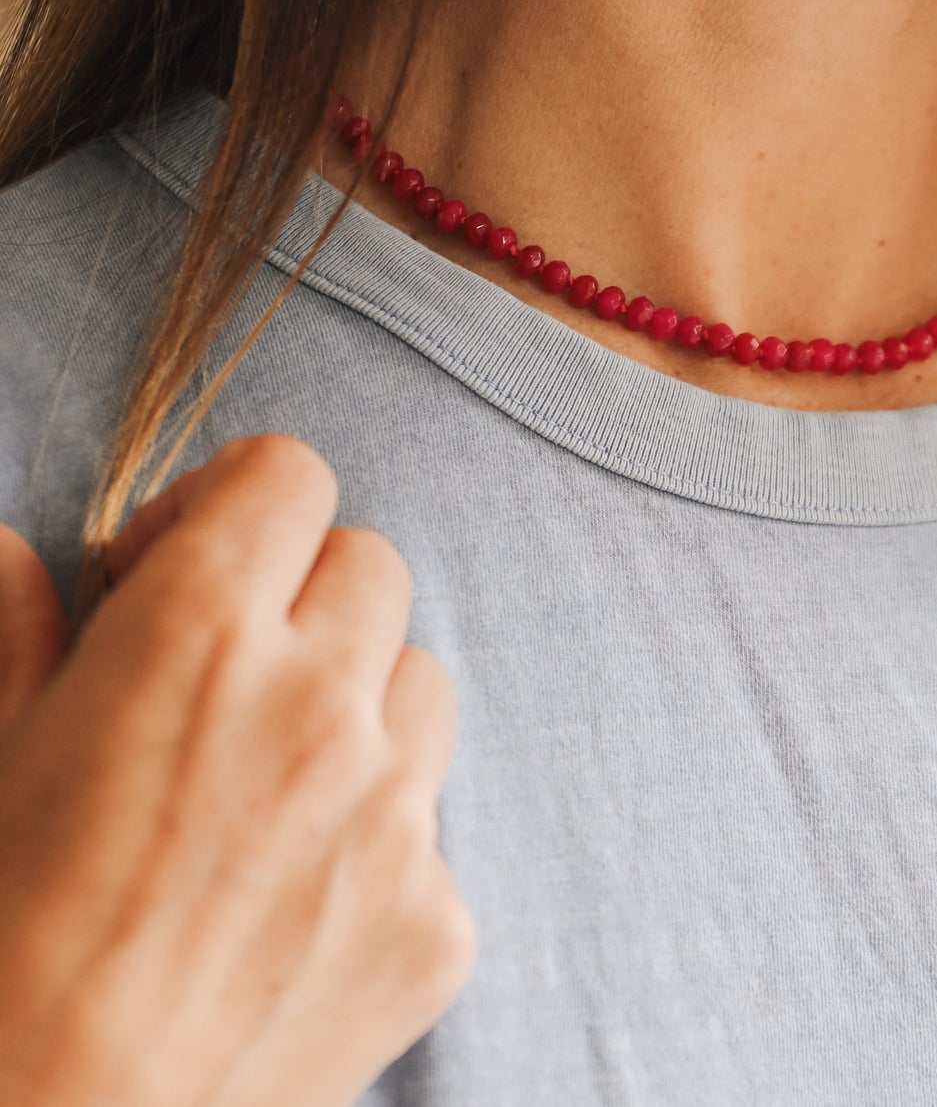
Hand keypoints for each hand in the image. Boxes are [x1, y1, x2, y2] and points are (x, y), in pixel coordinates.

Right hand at [0, 434, 475, 1106]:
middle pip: (370, 565)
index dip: (232, 505)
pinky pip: (430, 827)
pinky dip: (375, 840)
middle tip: (227, 674)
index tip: (179, 569)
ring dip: (359, 704)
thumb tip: (14, 556)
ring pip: (420, 681)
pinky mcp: (437, 917)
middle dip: (301, 596)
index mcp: (197, 638)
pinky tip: (292, 906)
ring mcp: (394, 813)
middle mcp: (319, 703)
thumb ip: (10, 638)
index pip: (288, 476)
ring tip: (270, 784)